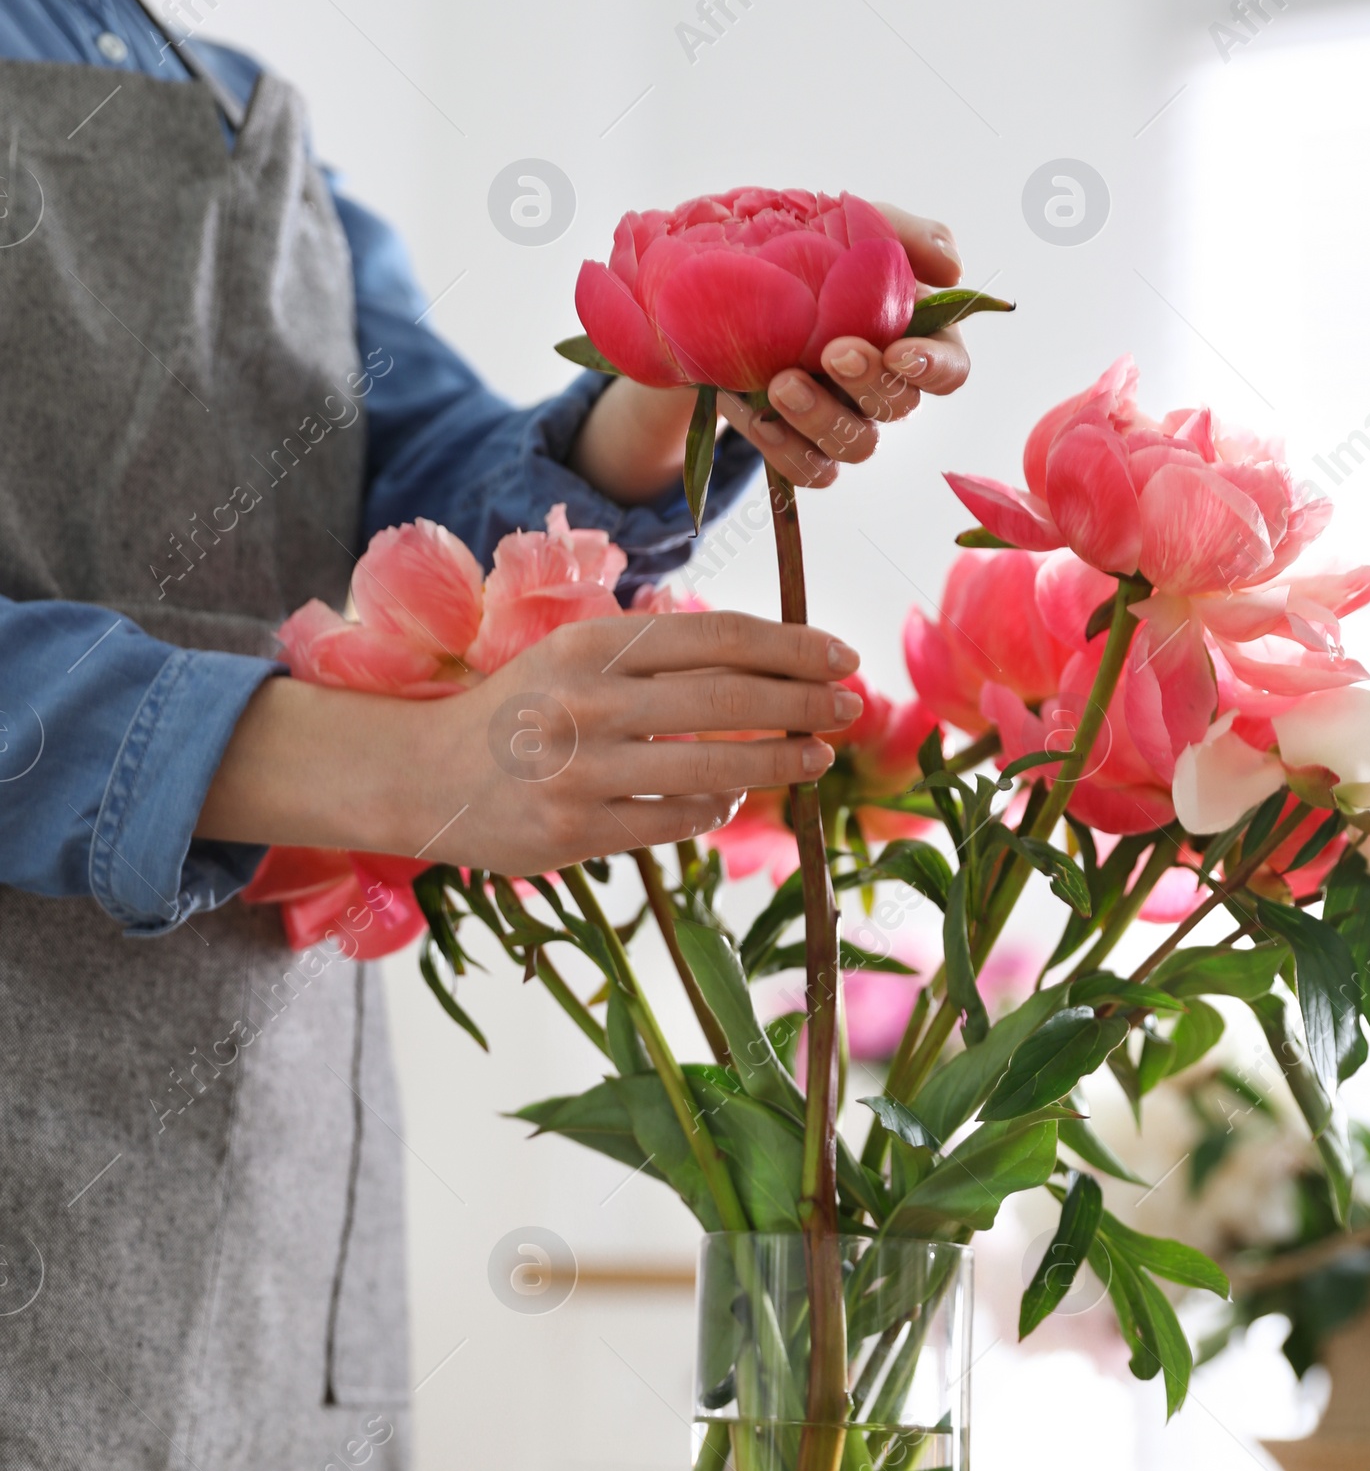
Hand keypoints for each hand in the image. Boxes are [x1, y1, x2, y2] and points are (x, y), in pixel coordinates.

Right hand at [198, 613, 862, 874]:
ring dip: (778, 761)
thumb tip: (765, 664)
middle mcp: (587, 701)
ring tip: (814, 757)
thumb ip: (654, 657)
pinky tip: (733, 796)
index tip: (839, 654)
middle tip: (848, 706)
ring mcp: (581, 771)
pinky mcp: (577, 833)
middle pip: (727, 697)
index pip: (716, 637)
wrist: (419, 776)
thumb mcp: (575, 659)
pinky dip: (716, 806)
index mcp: (591, 643)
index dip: (791, 645)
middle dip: (803, 701)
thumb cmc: (517, 712)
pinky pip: (676, 820)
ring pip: (713, 765)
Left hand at [568, 204, 969, 501]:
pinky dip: (782, 447)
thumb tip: (952, 265)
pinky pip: (809, 471)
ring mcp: (845, 422)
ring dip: (821, 418)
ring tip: (780, 384)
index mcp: (912, 336)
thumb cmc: (802, 247)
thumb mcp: (848, 225)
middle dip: (868, 384)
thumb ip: (903, 235)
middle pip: (900, 407)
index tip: (900, 352)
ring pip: (856, 446)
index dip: (934, 369)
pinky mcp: (803, 448)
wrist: (722, 278)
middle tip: (833, 353)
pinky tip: (752, 412)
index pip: (949, 368)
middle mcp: (885, 387)